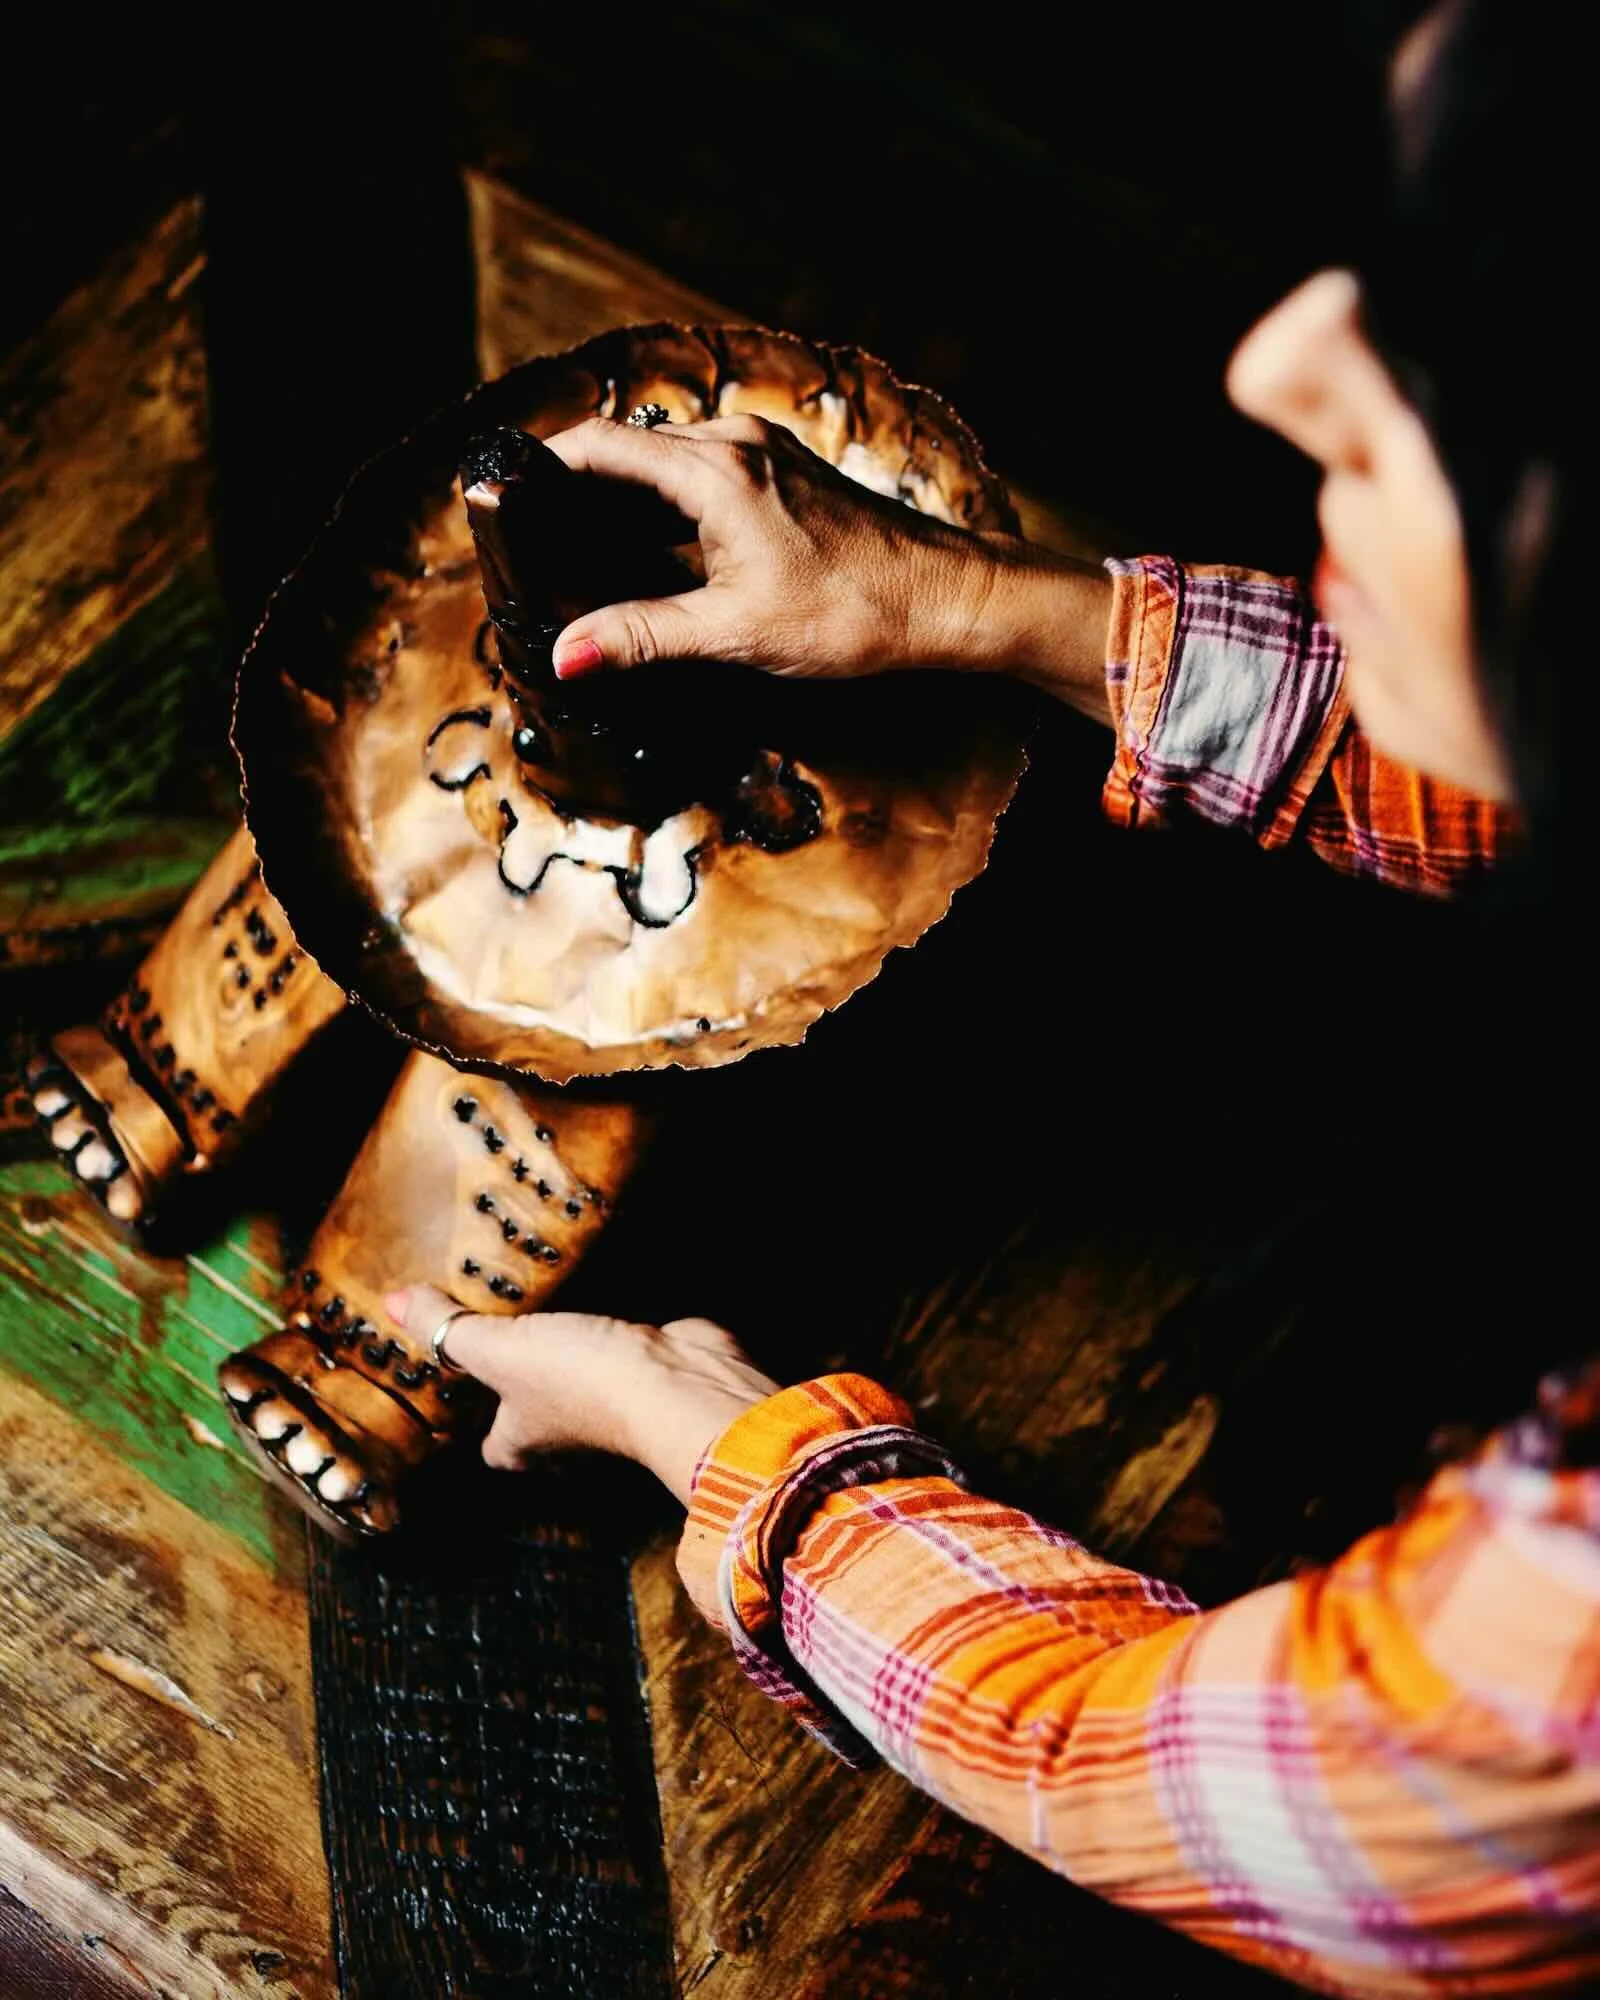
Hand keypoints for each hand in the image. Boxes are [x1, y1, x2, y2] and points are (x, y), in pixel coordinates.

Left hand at [385, 1285, 779, 1505]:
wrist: (676, 1380)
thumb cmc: (580, 1381)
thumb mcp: (499, 1350)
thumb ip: (449, 1328)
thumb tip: (393, 1304)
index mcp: (521, 1440)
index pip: (491, 1442)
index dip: (476, 1420)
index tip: (461, 1383)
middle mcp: (565, 1428)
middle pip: (533, 1407)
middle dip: (521, 1375)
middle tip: (498, 1323)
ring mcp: (610, 1396)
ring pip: (576, 1373)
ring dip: (566, 1342)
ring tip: (540, 1292)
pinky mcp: (645, 1361)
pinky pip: (618, 1340)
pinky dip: (609, 1316)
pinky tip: (597, 1279)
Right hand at [542, 414, 1113, 720]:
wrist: (950, 602)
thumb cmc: (854, 611)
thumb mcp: (734, 630)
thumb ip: (642, 635)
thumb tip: (564, 652)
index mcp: (714, 469)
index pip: (598, 444)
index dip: (539, 467)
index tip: (498, 496)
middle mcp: (736, 445)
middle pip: (627, 451)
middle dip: (575, 492)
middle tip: (532, 543)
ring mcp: (764, 457)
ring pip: (666, 467)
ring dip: (622, 505)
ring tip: (580, 556)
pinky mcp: (784, 478)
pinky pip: (702, 479)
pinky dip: (665, 511)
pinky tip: (652, 560)